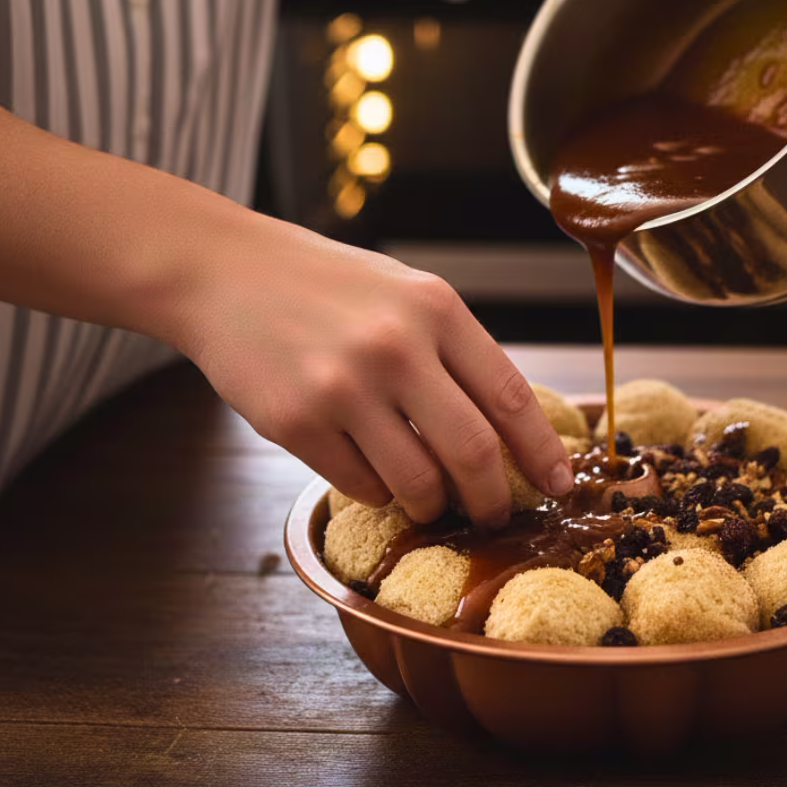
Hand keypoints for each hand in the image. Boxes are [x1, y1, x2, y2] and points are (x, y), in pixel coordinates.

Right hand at [177, 213, 572, 526]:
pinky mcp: (296, 423)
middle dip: (492, 499)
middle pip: (473, 453)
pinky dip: (377, 491)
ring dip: (431, 504)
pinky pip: (361, 487)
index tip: (560, 483)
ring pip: (417, 484)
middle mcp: (395, 347)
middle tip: (493, 514)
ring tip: (428, 497)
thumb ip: (453, 351)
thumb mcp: (405, 293)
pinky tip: (369, 467)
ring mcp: (343, 387)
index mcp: (435, 308)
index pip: (510, 396)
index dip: (542, 450)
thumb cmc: (326, 284)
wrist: (226, 272)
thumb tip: (502, 430)